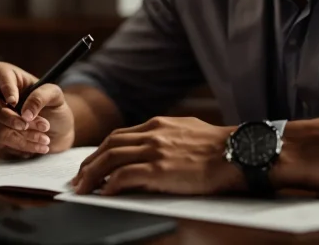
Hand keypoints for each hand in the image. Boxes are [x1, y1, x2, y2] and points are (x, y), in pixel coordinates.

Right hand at [0, 62, 74, 159]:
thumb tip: (25, 113)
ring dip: (16, 135)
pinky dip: (19, 146)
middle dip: (8, 117)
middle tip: (26, 125)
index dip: (4, 86)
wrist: (58, 132)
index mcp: (10, 77)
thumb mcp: (56, 96)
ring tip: (44, 138)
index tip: (14, 102)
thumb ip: (42, 96)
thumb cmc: (54, 108)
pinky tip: (37, 146)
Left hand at [71, 116, 240, 195]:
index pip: (120, 136)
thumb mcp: (189, 132)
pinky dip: (110, 184)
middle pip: (109, 145)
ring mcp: (155, 150)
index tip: (93, 162)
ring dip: (92, 175)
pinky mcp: (159, 169)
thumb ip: (168, 138)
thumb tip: (156, 151)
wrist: (238, 152)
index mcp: (159, 124)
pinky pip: (125, 176)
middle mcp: (152, 133)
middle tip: (80, 178)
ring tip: (83, 188)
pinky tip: (104, 193)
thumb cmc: (220, 147)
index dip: (103, 150)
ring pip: (111, 159)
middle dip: (90, 163)